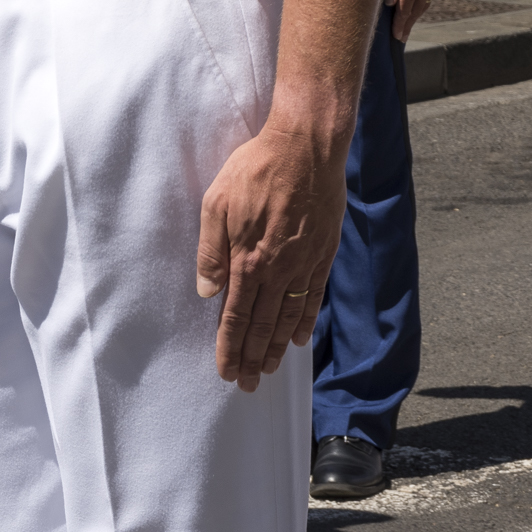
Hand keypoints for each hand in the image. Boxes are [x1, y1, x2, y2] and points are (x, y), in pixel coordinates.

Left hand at [195, 122, 345, 390]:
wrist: (307, 147)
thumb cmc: (257, 169)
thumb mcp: (217, 203)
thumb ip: (211, 250)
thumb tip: (208, 291)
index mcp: (248, 260)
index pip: (235, 316)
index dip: (229, 348)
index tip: (226, 373)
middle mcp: (278, 270)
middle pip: (262, 325)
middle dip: (252, 358)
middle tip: (247, 384)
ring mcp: (304, 263)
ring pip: (289, 317)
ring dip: (277, 346)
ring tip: (269, 369)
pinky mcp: (323, 252)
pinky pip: (313, 296)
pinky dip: (306, 320)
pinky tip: (299, 338)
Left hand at [386, 0, 450, 41]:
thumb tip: (388, 3)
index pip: (404, 12)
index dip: (400, 25)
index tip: (397, 36)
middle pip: (415, 13)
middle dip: (408, 26)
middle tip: (403, 37)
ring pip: (423, 5)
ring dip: (415, 17)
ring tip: (409, 24)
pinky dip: (422, 5)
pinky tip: (419, 5)